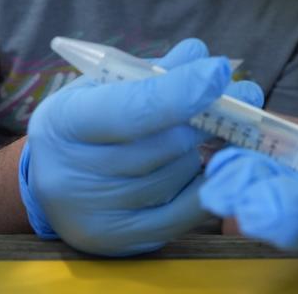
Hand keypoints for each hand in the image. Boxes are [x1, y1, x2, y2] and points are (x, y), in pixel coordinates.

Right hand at [19, 38, 263, 255]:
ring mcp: (98, 216)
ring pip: (179, 174)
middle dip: (210, 117)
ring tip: (208, 130)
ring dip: (205, 148)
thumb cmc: (86, 124)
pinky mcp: (124, 243)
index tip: (219, 70)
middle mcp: (73, 177)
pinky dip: (210, 181)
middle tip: (244, 95)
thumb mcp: (103, 86)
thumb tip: (200, 56)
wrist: (53, 182)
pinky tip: (216, 161)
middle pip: (164, 145)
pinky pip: (188, 211)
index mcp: (64, 124)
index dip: (180, 91)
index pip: (130, 110)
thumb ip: (151, 72)